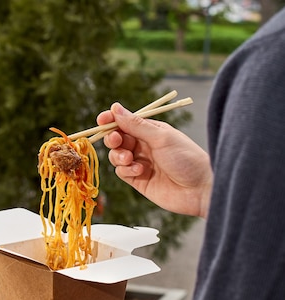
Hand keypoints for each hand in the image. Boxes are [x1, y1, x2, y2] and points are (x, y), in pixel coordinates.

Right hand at [99, 103, 211, 217]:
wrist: (200, 189)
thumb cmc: (186, 158)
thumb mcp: (161, 137)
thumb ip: (135, 125)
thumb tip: (115, 108)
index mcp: (151, 131)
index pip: (125, 122)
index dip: (112, 120)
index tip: (102, 120)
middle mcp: (144, 146)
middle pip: (117, 139)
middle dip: (113, 138)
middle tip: (116, 140)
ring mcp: (140, 163)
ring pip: (116, 156)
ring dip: (119, 156)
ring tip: (130, 159)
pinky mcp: (138, 180)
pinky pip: (121, 172)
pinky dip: (126, 170)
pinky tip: (140, 171)